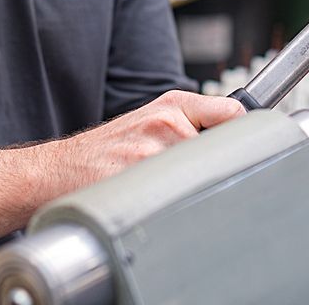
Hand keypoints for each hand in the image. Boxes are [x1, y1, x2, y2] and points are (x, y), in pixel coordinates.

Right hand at [52, 91, 244, 188]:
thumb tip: (236, 136)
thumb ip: (192, 122)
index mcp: (172, 105)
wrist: (60, 169)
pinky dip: (174, 204)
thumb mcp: (151, 119)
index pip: (232, 112)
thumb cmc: (109, 148)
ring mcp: (153, 152)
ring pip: (201, 176)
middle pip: (221, 151)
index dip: (242, 134)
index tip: (248, 148)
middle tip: (207, 181)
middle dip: (216, 168)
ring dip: (193, 190)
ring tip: (169, 191)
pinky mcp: (139, 180)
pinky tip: (155, 202)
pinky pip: (177, 197)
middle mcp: (166, 123)